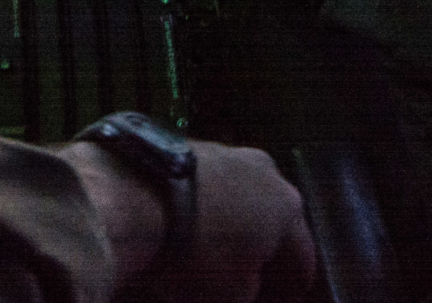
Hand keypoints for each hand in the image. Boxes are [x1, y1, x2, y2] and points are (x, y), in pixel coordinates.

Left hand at [63, 138, 313, 302]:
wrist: (129, 196)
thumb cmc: (193, 254)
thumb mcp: (231, 296)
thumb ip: (248, 291)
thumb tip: (245, 284)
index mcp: (288, 210)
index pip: (301, 262)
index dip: (288, 291)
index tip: (275, 300)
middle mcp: (265, 172)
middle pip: (271, 225)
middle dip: (259, 254)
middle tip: (241, 282)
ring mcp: (225, 152)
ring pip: (237, 200)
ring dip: (228, 227)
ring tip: (204, 255)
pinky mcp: (186, 145)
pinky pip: (204, 186)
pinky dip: (199, 208)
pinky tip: (178, 228)